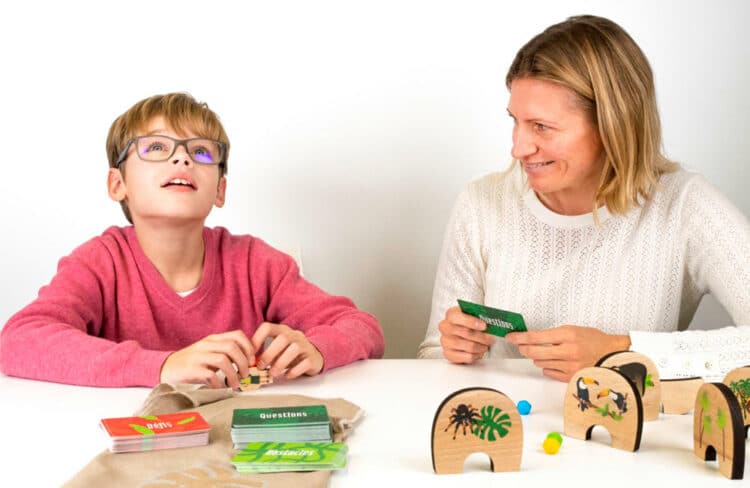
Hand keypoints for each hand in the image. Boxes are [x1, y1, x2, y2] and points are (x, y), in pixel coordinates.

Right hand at [159, 330, 254, 388]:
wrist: (166, 368)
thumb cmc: (192, 363)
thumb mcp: (209, 353)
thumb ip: (225, 353)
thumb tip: (248, 362)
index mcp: (213, 339)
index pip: (237, 335)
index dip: (248, 347)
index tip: (252, 360)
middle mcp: (206, 345)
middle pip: (232, 347)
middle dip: (243, 362)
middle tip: (246, 374)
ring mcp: (197, 356)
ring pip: (223, 360)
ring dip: (233, 374)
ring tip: (235, 384)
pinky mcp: (191, 369)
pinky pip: (210, 375)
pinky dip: (219, 383)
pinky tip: (219, 387)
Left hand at [251, 322, 323, 379]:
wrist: (314, 355)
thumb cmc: (290, 353)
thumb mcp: (277, 348)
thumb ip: (265, 351)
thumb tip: (248, 362)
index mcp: (282, 330)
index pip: (267, 327)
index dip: (256, 339)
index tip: (251, 354)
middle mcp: (294, 335)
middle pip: (282, 339)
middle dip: (269, 354)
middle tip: (261, 367)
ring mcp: (305, 346)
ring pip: (294, 349)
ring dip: (280, 363)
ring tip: (272, 373)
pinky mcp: (312, 358)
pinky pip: (305, 363)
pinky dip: (294, 371)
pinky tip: (287, 375)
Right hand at [438, 306, 495, 363]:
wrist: (464, 332)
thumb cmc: (470, 322)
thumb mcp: (475, 313)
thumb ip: (480, 314)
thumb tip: (489, 318)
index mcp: (451, 314)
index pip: (457, 317)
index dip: (471, 322)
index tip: (484, 326)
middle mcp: (445, 327)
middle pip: (465, 333)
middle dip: (481, 337)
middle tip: (490, 338)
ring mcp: (445, 341)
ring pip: (469, 346)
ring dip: (481, 347)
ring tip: (485, 345)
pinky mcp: (449, 354)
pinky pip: (467, 357)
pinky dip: (476, 355)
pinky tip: (479, 351)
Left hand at [505, 325, 630, 381]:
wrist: (612, 353)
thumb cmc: (593, 340)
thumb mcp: (573, 330)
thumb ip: (553, 335)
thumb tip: (531, 338)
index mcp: (568, 335)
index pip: (536, 337)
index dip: (520, 337)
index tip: (511, 337)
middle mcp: (568, 351)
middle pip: (534, 352)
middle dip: (523, 348)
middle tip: (520, 345)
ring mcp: (570, 366)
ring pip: (540, 362)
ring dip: (538, 357)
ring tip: (548, 352)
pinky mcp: (571, 377)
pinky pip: (549, 372)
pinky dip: (547, 367)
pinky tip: (555, 361)